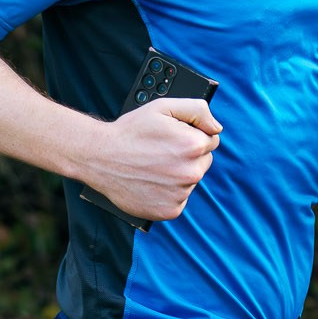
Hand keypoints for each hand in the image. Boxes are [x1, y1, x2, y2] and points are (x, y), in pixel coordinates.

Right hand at [93, 98, 222, 220]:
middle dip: (188, 156)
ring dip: (178, 175)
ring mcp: (181, 194)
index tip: (173, 137)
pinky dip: (169, 193)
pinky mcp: (170, 211)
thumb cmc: (131, 131)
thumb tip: (217, 127)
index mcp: (194, 145)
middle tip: (161, 152)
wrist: (100, 158)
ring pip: (190, 181)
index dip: (192, 135)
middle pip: (204, 162)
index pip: (211, 140)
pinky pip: (179, 200)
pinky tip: (152, 182)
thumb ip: (197, 110)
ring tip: (153, 167)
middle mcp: (191, 172)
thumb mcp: (163, 107)